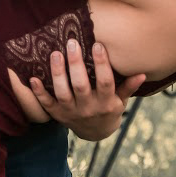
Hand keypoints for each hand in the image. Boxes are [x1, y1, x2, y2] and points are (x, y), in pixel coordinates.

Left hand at [6, 40, 146, 141]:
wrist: (95, 133)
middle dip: (76, 64)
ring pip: (62, 92)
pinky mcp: (58, 115)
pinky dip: (39, 92)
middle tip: (72, 43)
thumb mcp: (121, 101)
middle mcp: (88, 107)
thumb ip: (129, 87)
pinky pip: (47, 104)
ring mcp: (71, 112)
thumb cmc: (109, 109)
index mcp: (105, 102)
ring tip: (55, 54)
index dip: (102, 64)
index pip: (104, 81)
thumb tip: (142, 73)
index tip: (97, 45)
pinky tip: (33, 78)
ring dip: (58, 73)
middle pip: (80, 85)